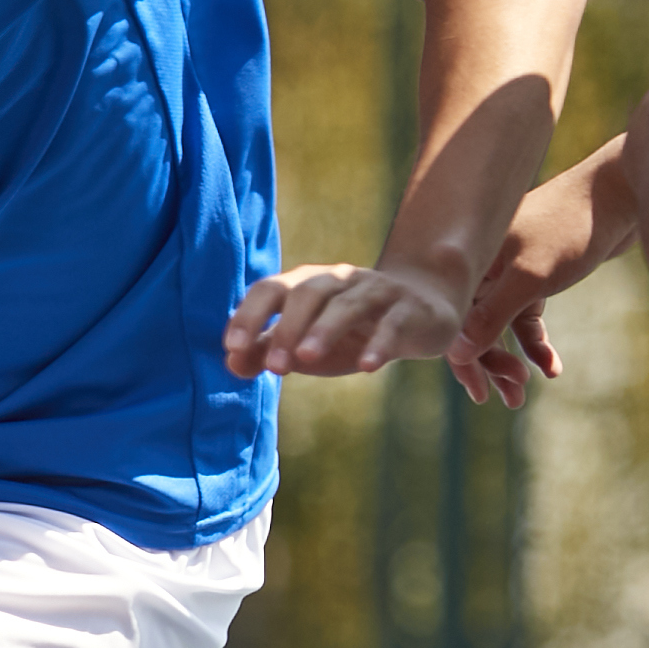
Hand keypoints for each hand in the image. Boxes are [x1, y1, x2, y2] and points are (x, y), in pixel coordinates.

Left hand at [223, 262, 473, 389]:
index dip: (249, 315)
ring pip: (347, 305)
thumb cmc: (347, 331)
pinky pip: (392, 324)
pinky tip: (367, 366)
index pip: (270, 289)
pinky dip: (379, 343)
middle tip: (275, 367)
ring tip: (306, 359)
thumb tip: (231, 363)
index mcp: (304, 284)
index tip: (233, 346)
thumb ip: (266, 350)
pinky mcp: (408, 310)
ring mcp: (374, 291)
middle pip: (306, 294)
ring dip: (324, 330)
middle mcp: (337, 280)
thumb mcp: (303, 342)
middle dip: (286, 328)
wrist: (417, 312)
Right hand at [455, 155, 636, 403]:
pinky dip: (537, 344)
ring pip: (501, 326)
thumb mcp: (530, 277)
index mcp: (470, 261)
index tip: (480, 393)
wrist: (622, 190)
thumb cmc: (572, 226)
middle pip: (473, 327)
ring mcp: (510, 271)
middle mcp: (484, 266)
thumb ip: (492, 316)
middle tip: (511, 398)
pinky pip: (527, 319)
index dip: (463, 359)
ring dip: (513, 360)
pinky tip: (552, 368)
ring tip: (524, 392)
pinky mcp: (537, 275)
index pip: (452, 320)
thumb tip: (455, 354)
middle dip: (491, 366)